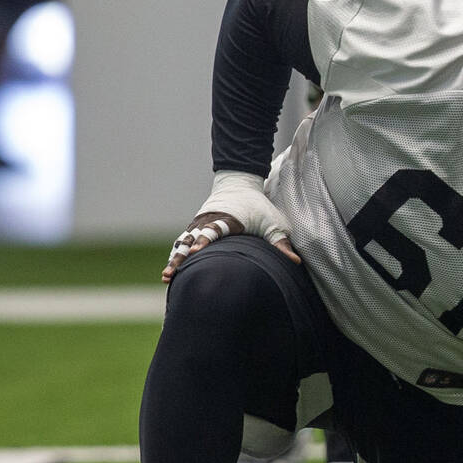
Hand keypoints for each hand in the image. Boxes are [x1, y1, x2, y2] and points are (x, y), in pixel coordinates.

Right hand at [161, 211, 299, 282]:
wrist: (238, 184)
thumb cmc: (258, 206)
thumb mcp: (273, 223)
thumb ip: (281, 243)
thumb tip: (296, 262)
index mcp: (227, 219)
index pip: (213, 231)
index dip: (204, 241)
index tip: (196, 253)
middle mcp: (209, 221)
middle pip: (191, 240)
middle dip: (182, 257)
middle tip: (172, 273)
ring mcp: (199, 224)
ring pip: (182, 243)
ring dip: (174, 260)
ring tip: (166, 278)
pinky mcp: (195, 228)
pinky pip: (182, 243)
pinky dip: (175, 256)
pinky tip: (169, 273)